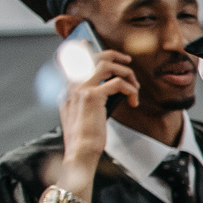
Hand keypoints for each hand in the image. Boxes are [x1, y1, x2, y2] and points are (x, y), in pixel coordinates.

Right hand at [56, 49, 138, 199]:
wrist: (80, 151)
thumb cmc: (85, 137)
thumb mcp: (83, 114)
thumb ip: (89, 99)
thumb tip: (110, 88)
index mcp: (68, 90)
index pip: (74, 61)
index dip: (87, 50)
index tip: (103, 51)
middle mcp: (71, 86)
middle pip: (93, 57)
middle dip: (114, 55)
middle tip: (128, 62)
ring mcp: (80, 89)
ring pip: (106, 65)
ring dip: (126, 72)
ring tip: (135, 86)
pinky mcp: (92, 97)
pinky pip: (118, 83)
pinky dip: (131, 90)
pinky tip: (133, 102)